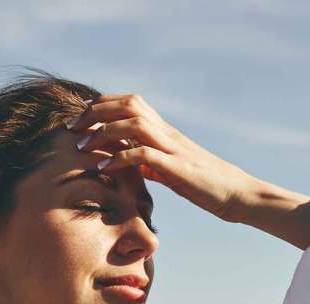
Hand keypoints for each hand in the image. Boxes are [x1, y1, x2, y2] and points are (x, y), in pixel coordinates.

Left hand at [66, 94, 252, 222]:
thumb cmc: (206, 187)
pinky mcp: (177, 168)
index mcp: (165, 132)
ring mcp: (173, 148)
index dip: (102, 104)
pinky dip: (120, 157)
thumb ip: (151, 163)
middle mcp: (168, 133)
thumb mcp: (172, 172)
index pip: (130, 102)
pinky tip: (104, 166)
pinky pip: (144, 154)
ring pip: (133, 123)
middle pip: (128, 103)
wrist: (238, 195)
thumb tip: (129, 163)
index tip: (79, 119)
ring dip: (102, 131)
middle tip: (72, 128)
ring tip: (82, 146)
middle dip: (95, 111)